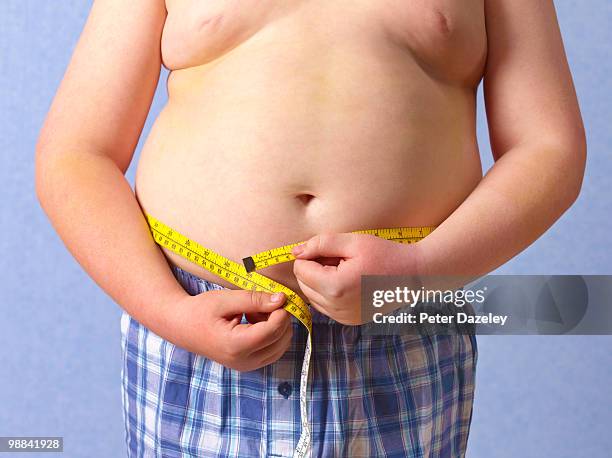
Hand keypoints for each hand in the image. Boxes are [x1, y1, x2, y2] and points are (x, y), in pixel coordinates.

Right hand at [170, 289, 292, 370]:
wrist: (182, 326)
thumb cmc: (201, 310)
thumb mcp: (226, 299)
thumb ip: (255, 300)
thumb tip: (281, 299)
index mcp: (236, 345)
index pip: (273, 330)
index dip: (281, 312)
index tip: (275, 297)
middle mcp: (244, 361)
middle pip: (281, 339)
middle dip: (278, 318)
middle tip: (260, 304)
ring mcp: (247, 366)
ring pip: (281, 345)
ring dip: (276, 326)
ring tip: (254, 314)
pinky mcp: (250, 365)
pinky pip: (274, 350)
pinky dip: (272, 335)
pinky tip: (254, 323)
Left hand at [292, 233, 419, 324]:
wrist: (413, 275)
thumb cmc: (385, 254)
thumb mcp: (353, 242)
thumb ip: (320, 244)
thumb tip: (295, 252)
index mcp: (335, 287)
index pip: (300, 270)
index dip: (311, 255)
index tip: (331, 251)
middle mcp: (336, 308)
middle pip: (303, 284)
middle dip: (314, 269)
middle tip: (339, 260)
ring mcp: (342, 318)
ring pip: (312, 296)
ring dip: (321, 281)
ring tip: (346, 271)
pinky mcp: (348, 321)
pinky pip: (325, 306)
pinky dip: (330, 293)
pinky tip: (349, 282)